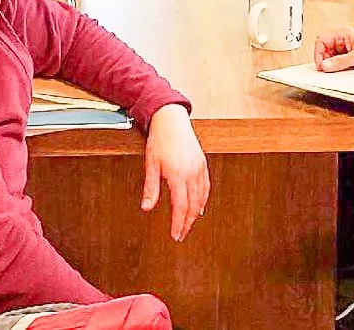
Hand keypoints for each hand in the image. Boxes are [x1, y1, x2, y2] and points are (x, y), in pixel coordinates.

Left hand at [140, 104, 208, 241]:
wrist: (171, 119)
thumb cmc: (159, 139)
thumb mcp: (150, 164)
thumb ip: (151, 188)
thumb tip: (146, 207)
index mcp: (178, 175)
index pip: (181, 207)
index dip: (178, 223)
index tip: (175, 234)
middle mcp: (192, 173)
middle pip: (194, 206)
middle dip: (188, 223)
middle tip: (181, 234)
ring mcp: (200, 168)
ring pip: (202, 197)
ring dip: (196, 213)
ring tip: (189, 224)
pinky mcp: (203, 163)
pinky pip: (206, 187)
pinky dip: (203, 200)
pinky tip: (200, 206)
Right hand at [314, 25, 353, 71]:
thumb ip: (340, 61)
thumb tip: (325, 65)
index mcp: (343, 33)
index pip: (321, 40)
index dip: (318, 53)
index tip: (321, 64)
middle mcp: (342, 39)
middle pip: (324, 49)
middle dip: (324, 60)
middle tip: (327, 70)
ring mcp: (345, 48)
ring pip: (330, 56)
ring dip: (331, 64)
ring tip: (336, 70)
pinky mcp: (349, 56)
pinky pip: (337, 61)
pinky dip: (337, 67)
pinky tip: (341, 71)